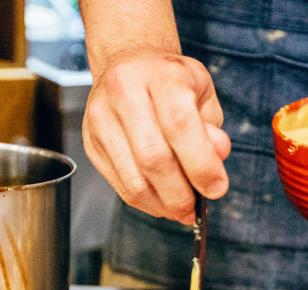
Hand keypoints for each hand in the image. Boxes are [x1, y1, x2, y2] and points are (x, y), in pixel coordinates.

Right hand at [81, 48, 231, 223]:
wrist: (129, 63)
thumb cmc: (171, 82)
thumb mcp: (202, 94)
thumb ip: (212, 130)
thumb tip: (216, 160)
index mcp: (161, 74)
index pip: (180, 125)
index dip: (201, 165)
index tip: (216, 188)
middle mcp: (124, 91)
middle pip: (154, 158)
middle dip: (180, 194)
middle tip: (195, 208)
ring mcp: (101, 118)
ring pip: (134, 180)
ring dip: (163, 205)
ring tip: (181, 209)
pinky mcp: (91, 142)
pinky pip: (121, 186)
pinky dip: (146, 202)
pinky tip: (161, 199)